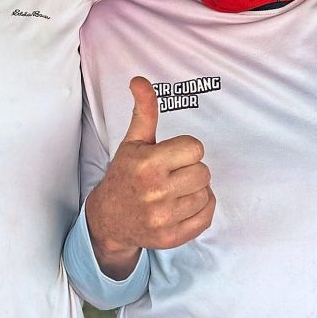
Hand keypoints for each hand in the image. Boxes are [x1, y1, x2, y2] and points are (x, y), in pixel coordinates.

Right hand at [85, 77, 214, 278]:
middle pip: (203, 172)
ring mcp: (164, 218)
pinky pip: (206, 216)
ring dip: (193, 190)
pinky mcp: (171, 237)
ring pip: (206, 193)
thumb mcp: (133, 142)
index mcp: (147, 164)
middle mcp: (155, 192)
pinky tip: (181, 204)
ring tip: (173, 191)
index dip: (184, 150)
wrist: (109, 219)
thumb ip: (144, 110)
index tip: (169, 156)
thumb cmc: (125, 175)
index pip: (195, 148)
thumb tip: (140, 80)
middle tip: (170, 175)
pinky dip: (199, 208)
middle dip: (189, 170)